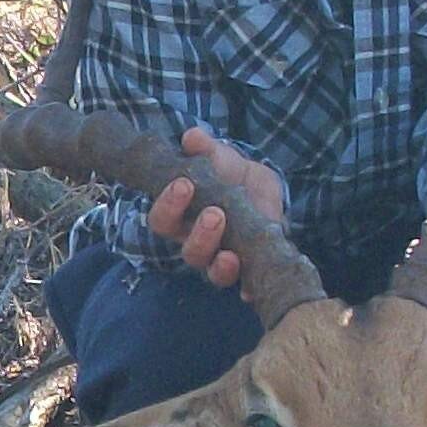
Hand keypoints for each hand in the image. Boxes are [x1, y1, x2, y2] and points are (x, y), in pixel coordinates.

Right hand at [144, 125, 288, 288]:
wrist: (264, 191)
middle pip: (188, 251)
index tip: (183, 184)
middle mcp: (198, 242)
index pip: (162, 219)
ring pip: (213, 272)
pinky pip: (244, 286)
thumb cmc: (232, 174)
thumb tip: (193, 137)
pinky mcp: (248, 270)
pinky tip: (251, 289)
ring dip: (220, 265)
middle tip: (215, 214)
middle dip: (201, 235)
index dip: (168, 205)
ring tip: (232, 254)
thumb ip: (206, 149)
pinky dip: (248, 289)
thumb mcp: (223, 157)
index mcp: (183, 216)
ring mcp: (222, 259)